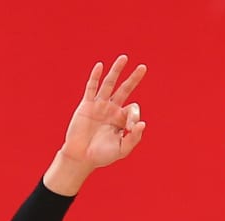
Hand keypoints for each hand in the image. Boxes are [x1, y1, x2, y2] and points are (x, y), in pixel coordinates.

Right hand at [57, 55, 147, 172]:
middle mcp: (112, 109)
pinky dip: (95, 77)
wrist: (81, 157)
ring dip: (116, 71)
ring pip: (109, 84)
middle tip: (143, 67)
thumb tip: (143, 123)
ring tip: (124, 58)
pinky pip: (91, 88)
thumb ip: (133, 138)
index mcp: (121, 119)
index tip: (131, 128)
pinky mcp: (86, 105)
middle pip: (125, 89)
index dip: (135, 115)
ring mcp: (99, 105)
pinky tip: (100, 66)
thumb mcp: (122, 149)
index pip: (133, 109)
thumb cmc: (102, 155)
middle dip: (134, 78)